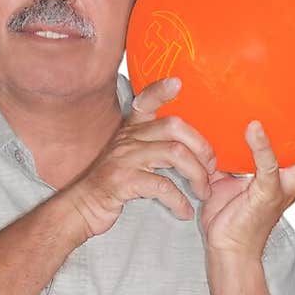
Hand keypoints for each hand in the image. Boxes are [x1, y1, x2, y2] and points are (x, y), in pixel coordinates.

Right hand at [65, 75, 214, 240]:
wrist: (82, 208)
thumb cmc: (111, 185)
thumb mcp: (126, 157)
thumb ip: (149, 146)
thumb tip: (186, 147)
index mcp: (130, 131)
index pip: (146, 101)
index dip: (161, 90)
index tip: (178, 82)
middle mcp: (128, 139)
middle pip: (174, 127)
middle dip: (201, 147)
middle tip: (212, 169)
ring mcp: (125, 159)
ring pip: (174, 154)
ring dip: (197, 175)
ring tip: (203, 192)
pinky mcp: (123, 181)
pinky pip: (162, 186)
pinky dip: (179, 201)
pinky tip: (184, 212)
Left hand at [199, 97, 294, 258]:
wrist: (225, 249)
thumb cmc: (228, 217)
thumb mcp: (229, 178)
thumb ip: (230, 153)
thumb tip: (216, 126)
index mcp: (292, 179)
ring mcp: (284, 190)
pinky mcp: (265, 195)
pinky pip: (268, 167)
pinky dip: (262, 147)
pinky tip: (254, 127)